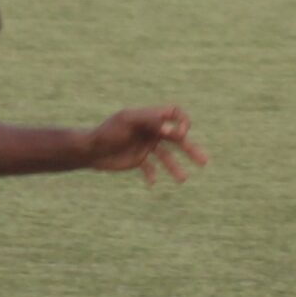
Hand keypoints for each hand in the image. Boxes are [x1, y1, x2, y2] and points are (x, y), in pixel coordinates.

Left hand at [86, 107, 208, 186]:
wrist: (90, 149)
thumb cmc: (108, 132)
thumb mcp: (128, 122)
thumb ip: (151, 122)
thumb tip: (174, 131)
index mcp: (150, 118)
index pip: (174, 113)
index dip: (182, 122)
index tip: (180, 134)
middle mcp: (151, 131)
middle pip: (177, 138)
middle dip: (190, 148)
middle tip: (204, 161)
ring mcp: (145, 146)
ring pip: (167, 156)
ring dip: (175, 167)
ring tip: (182, 179)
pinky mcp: (138, 160)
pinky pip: (151, 168)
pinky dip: (153, 175)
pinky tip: (152, 182)